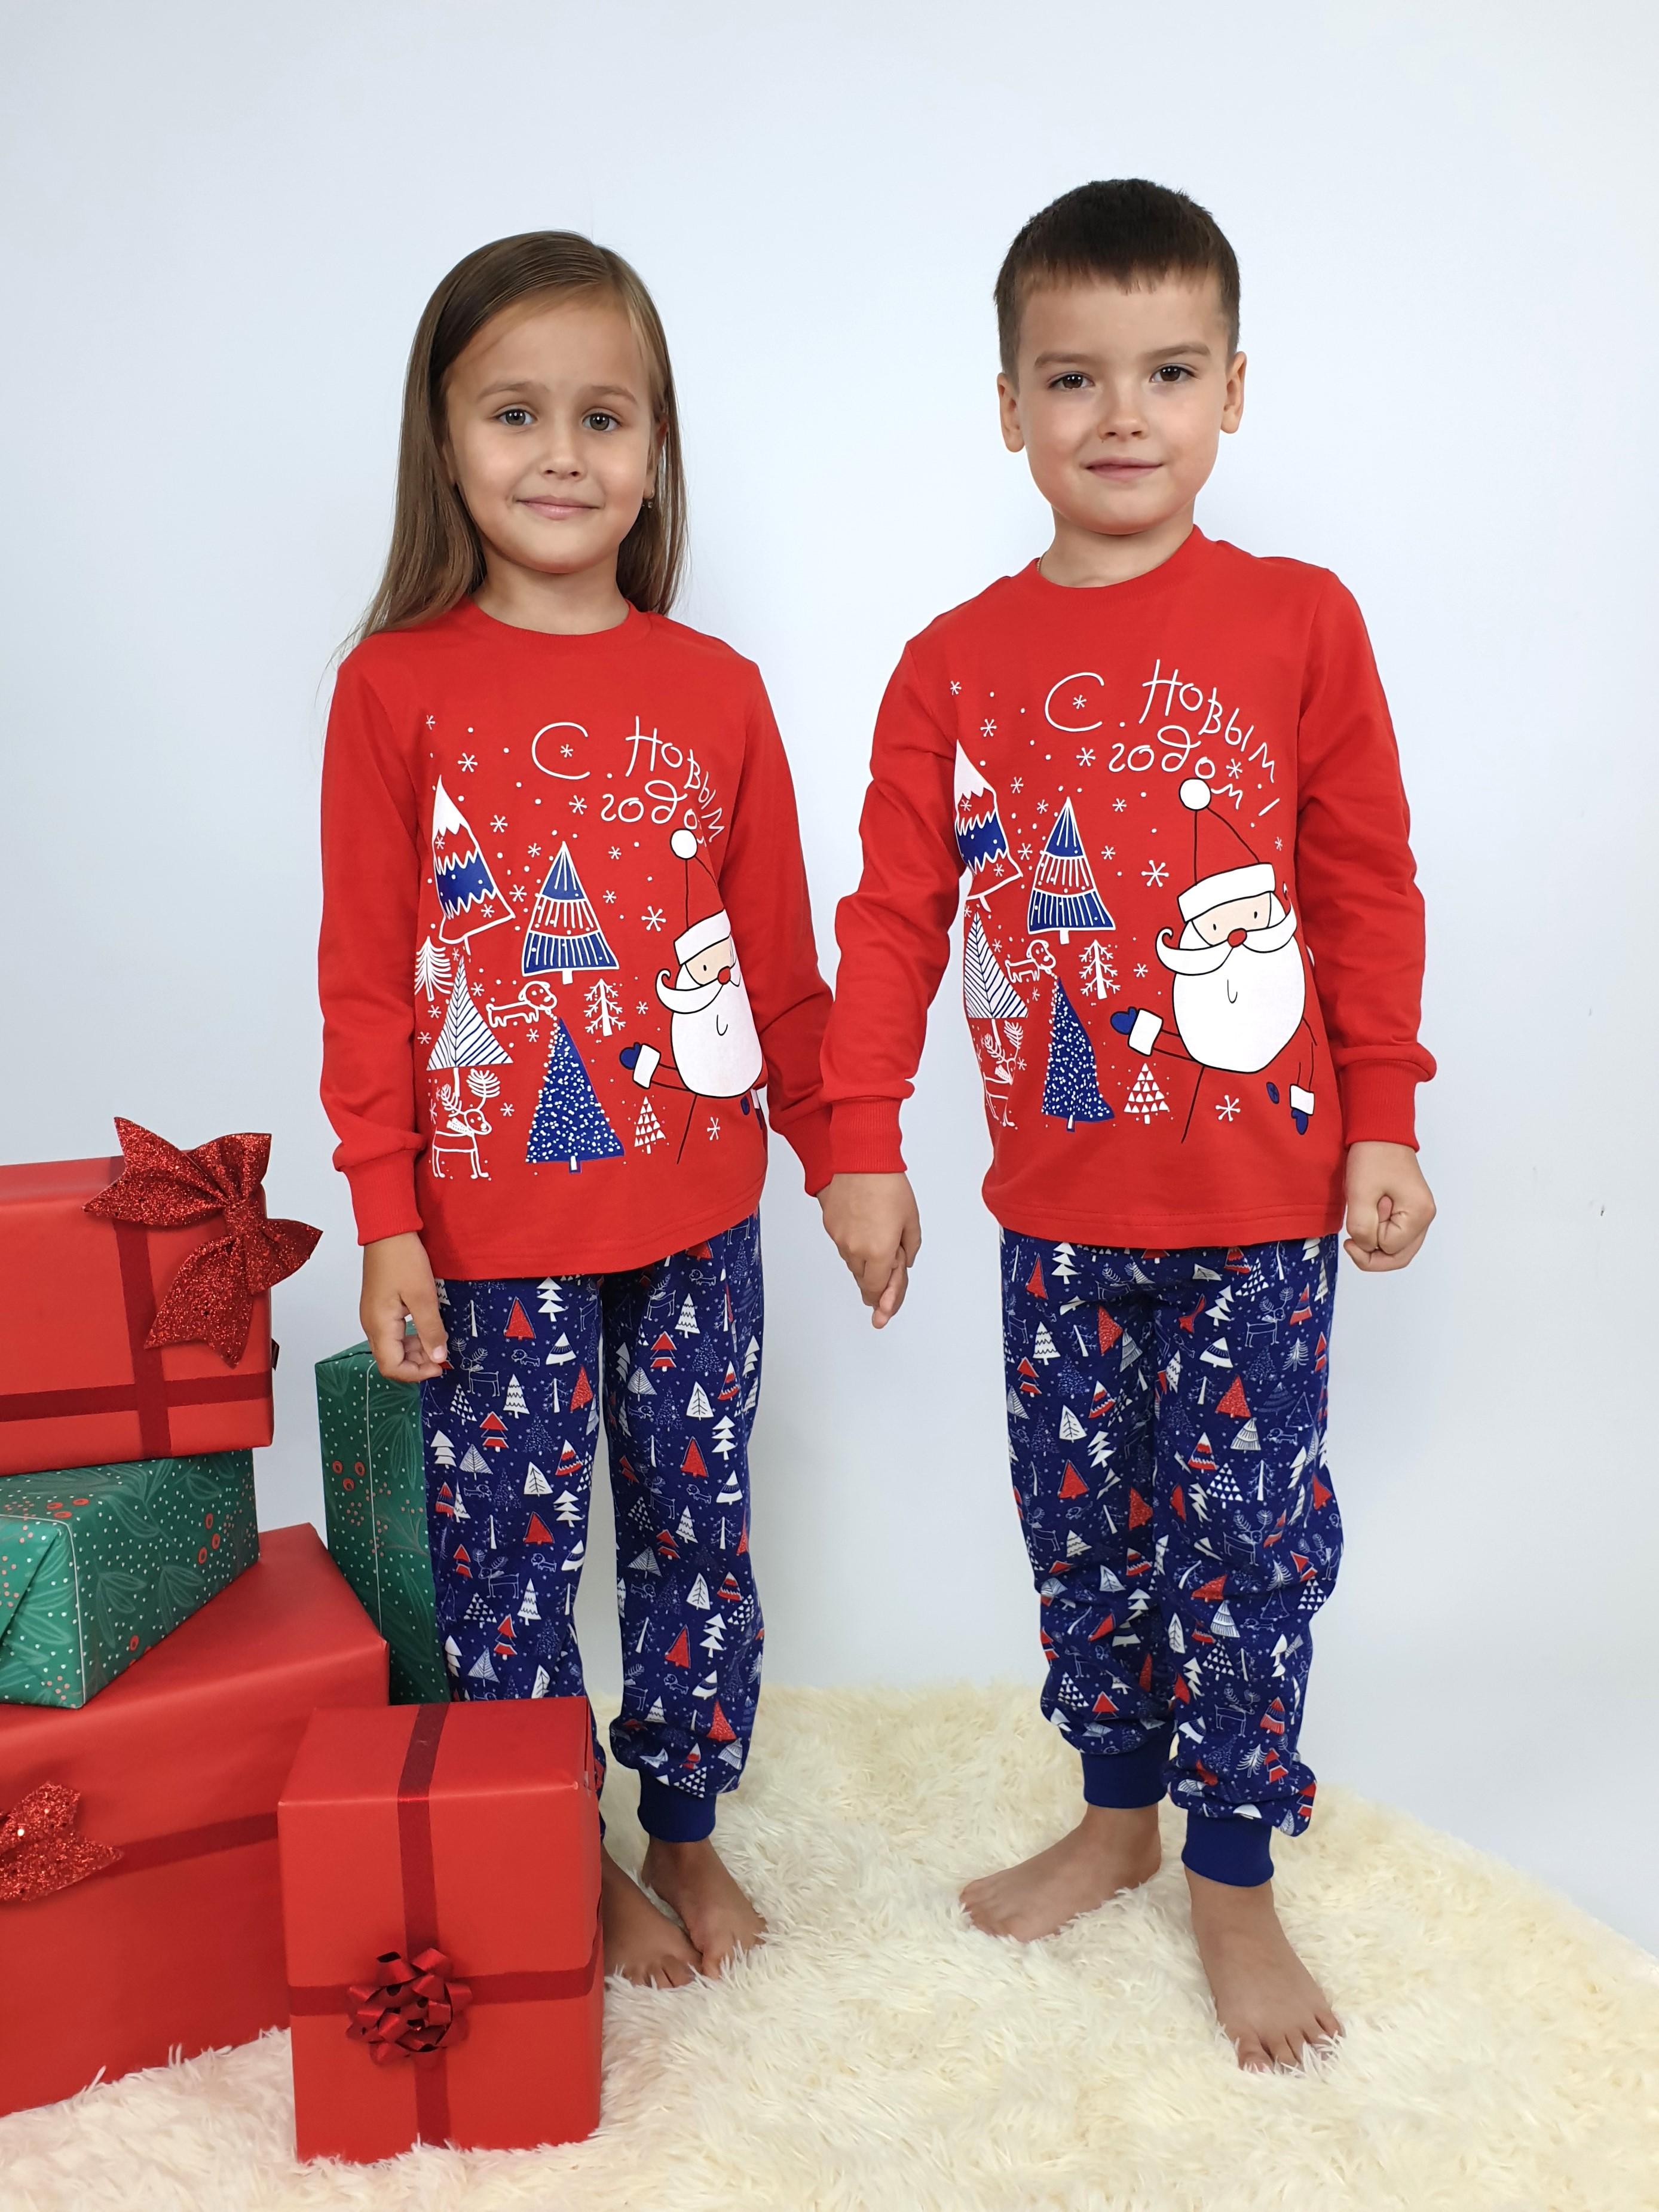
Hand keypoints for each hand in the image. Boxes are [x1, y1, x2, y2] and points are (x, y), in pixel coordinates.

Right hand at [361, 1233, 448, 1380]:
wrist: (388, 1231)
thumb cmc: (403, 1259)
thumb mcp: (424, 1297)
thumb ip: (431, 1330)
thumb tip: (438, 1359)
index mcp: (379, 1326)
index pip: (392, 1367)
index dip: (416, 1374)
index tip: (440, 1366)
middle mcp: (371, 1325)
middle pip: (390, 1361)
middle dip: (416, 1364)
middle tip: (442, 1356)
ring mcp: (373, 1316)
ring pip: (391, 1348)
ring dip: (414, 1352)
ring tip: (436, 1341)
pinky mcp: (378, 1308)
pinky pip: (392, 1334)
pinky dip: (409, 1339)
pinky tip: (426, 1329)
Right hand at [819, 1172, 921, 1327]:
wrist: (859, 1160)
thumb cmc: (888, 1185)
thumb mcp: (911, 1220)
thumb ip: (909, 1248)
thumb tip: (903, 1262)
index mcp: (879, 1252)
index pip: (879, 1289)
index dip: (885, 1301)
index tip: (883, 1316)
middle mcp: (856, 1250)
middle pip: (865, 1281)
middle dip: (876, 1284)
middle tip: (886, 1288)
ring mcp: (840, 1239)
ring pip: (853, 1264)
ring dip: (866, 1264)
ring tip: (879, 1245)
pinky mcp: (830, 1227)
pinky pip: (844, 1246)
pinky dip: (855, 1246)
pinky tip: (865, 1232)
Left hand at [1343, 1142, 1435, 1272]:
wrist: (1380, 1131)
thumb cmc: (1373, 1156)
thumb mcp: (1359, 1194)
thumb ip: (1362, 1227)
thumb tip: (1365, 1247)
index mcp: (1418, 1214)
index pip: (1390, 1249)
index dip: (1367, 1241)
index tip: (1356, 1218)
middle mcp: (1425, 1217)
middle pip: (1399, 1257)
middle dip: (1371, 1255)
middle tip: (1350, 1242)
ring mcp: (1420, 1214)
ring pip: (1397, 1249)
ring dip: (1375, 1244)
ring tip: (1362, 1221)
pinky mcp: (1410, 1210)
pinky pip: (1396, 1235)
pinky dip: (1379, 1234)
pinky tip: (1368, 1219)